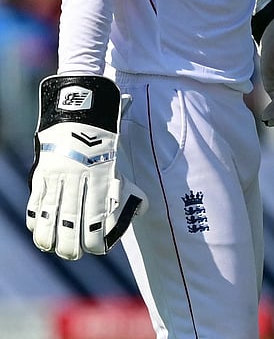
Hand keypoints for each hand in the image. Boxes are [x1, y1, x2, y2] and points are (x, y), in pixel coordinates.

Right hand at [27, 75, 146, 259]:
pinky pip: (35, 202)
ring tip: (54, 249)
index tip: (97, 250)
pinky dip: (35, 219)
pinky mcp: (40, 175)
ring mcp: (57, 178)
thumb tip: (141, 209)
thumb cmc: (104, 145)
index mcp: (101, 178)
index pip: (97, 218)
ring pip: (50, 216)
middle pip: (71, 222)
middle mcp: (78, 180)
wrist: (80, 116)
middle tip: (74, 255)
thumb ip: (127, 189)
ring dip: (50, 238)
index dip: (95, 239)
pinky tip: (39, 231)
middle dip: (72, 244)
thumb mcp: (119, 164)